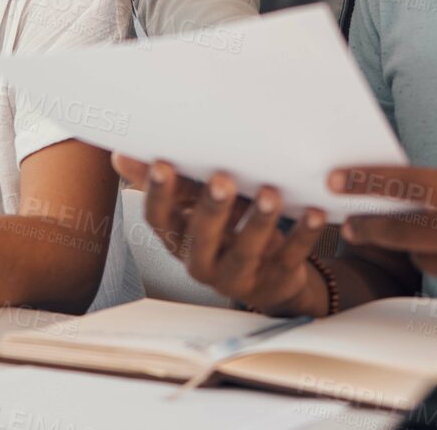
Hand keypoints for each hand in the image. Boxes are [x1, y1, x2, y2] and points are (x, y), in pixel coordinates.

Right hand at [112, 153, 328, 315]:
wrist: (271, 278)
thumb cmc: (227, 231)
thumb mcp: (195, 208)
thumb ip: (171, 184)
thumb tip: (121, 156)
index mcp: (179, 240)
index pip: (160, 220)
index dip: (158, 195)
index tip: (162, 164)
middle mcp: (202, 263)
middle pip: (201, 238)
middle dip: (211, 209)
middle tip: (221, 179)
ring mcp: (239, 277)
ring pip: (246, 252)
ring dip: (258, 223)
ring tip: (270, 193)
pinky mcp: (276, 280)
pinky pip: (289, 259)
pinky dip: (303, 236)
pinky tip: (314, 213)